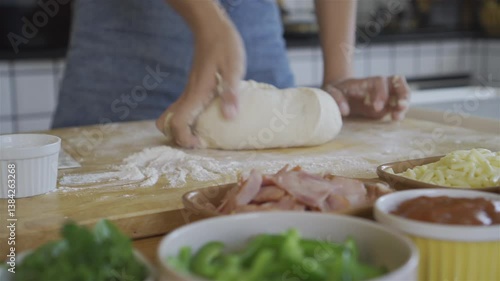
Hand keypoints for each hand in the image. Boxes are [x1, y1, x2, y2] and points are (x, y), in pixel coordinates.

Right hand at [156, 14, 245, 147]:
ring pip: (173, 118)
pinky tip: (208, 120)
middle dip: (179, 138)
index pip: (177, 124)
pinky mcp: (193, 89)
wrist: (211, 28)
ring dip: (183, 130)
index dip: (185, 139)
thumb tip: (229, 118)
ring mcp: (188, 92)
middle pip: (168, 124)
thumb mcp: (233, 68)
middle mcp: (188, 95)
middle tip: (200, 141)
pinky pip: (183, 111)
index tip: (201, 143)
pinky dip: (188, 121)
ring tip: (204, 134)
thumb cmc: (224, 46)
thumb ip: (230, 92)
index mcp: (196, 94)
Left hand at [323, 76, 410, 120]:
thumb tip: (344, 111)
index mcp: (368, 81)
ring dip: (404, 104)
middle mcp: (380, 86)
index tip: (376, 107)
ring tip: (398, 116)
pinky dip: (400, 112)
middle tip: (401, 106)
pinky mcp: (386, 106)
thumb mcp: (331, 91)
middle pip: (398, 83)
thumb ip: (336, 98)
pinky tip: (395, 119)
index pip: (381, 82)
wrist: (339, 93)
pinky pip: (397, 106)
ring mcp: (385, 95)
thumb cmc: (336, 90)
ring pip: (402, 94)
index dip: (381, 93)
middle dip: (403, 94)